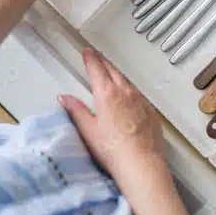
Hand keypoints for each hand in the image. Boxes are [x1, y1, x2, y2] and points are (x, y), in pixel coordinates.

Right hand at [59, 47, 168, 191]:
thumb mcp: (88, 130)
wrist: (142, 163)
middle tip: (97, 57)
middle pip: (114, 71)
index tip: (87, 51)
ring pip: (127, 82)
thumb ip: (76, 110)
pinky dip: (130, 90)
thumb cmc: (112, 149)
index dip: (91, 59)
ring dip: (117, 75)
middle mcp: (126, 92)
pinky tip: (128, 95)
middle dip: (104, 63)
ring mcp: (141, 100)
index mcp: (107, 94)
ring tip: (111, 73)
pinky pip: (139, 94)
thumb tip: (64, 97)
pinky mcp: (151, 110)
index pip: (97, 69)